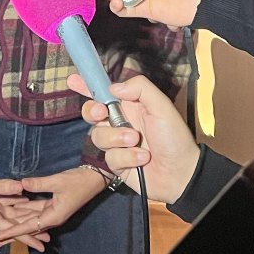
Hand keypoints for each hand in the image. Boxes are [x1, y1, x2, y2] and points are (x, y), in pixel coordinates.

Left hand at [0, 167, 107, 248]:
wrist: (94, 178)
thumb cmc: (78, 181)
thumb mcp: (58, 181)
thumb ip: (39, 184)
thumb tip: (21, 183)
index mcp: (53, 216)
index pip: (29, 227)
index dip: (12, 232)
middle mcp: (52, 218)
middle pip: (28, 228)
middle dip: (12, 233)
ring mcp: (52, 212)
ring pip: (31, 219)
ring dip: (16, 222)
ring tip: (0, 228)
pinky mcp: (53, 206)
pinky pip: (36, 211)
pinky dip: (25, 210)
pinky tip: (13, 208)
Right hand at [70, 73, 199, 204]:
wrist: (181, 173)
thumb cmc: (174, 137)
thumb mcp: (161, 106)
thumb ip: (140, 89)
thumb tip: (113, 88)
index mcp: (130, 105)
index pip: (104, 92)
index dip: (87, 85)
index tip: (72, 80)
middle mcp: (120, 122)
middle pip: (91, 112)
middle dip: (92, 111)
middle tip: (102, 113)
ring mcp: (116, 144)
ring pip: (98, 135)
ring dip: (117, 138)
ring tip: (137, 141)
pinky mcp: (116, 164)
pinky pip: (110, 157)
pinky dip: (127, 157)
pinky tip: (142, 159)